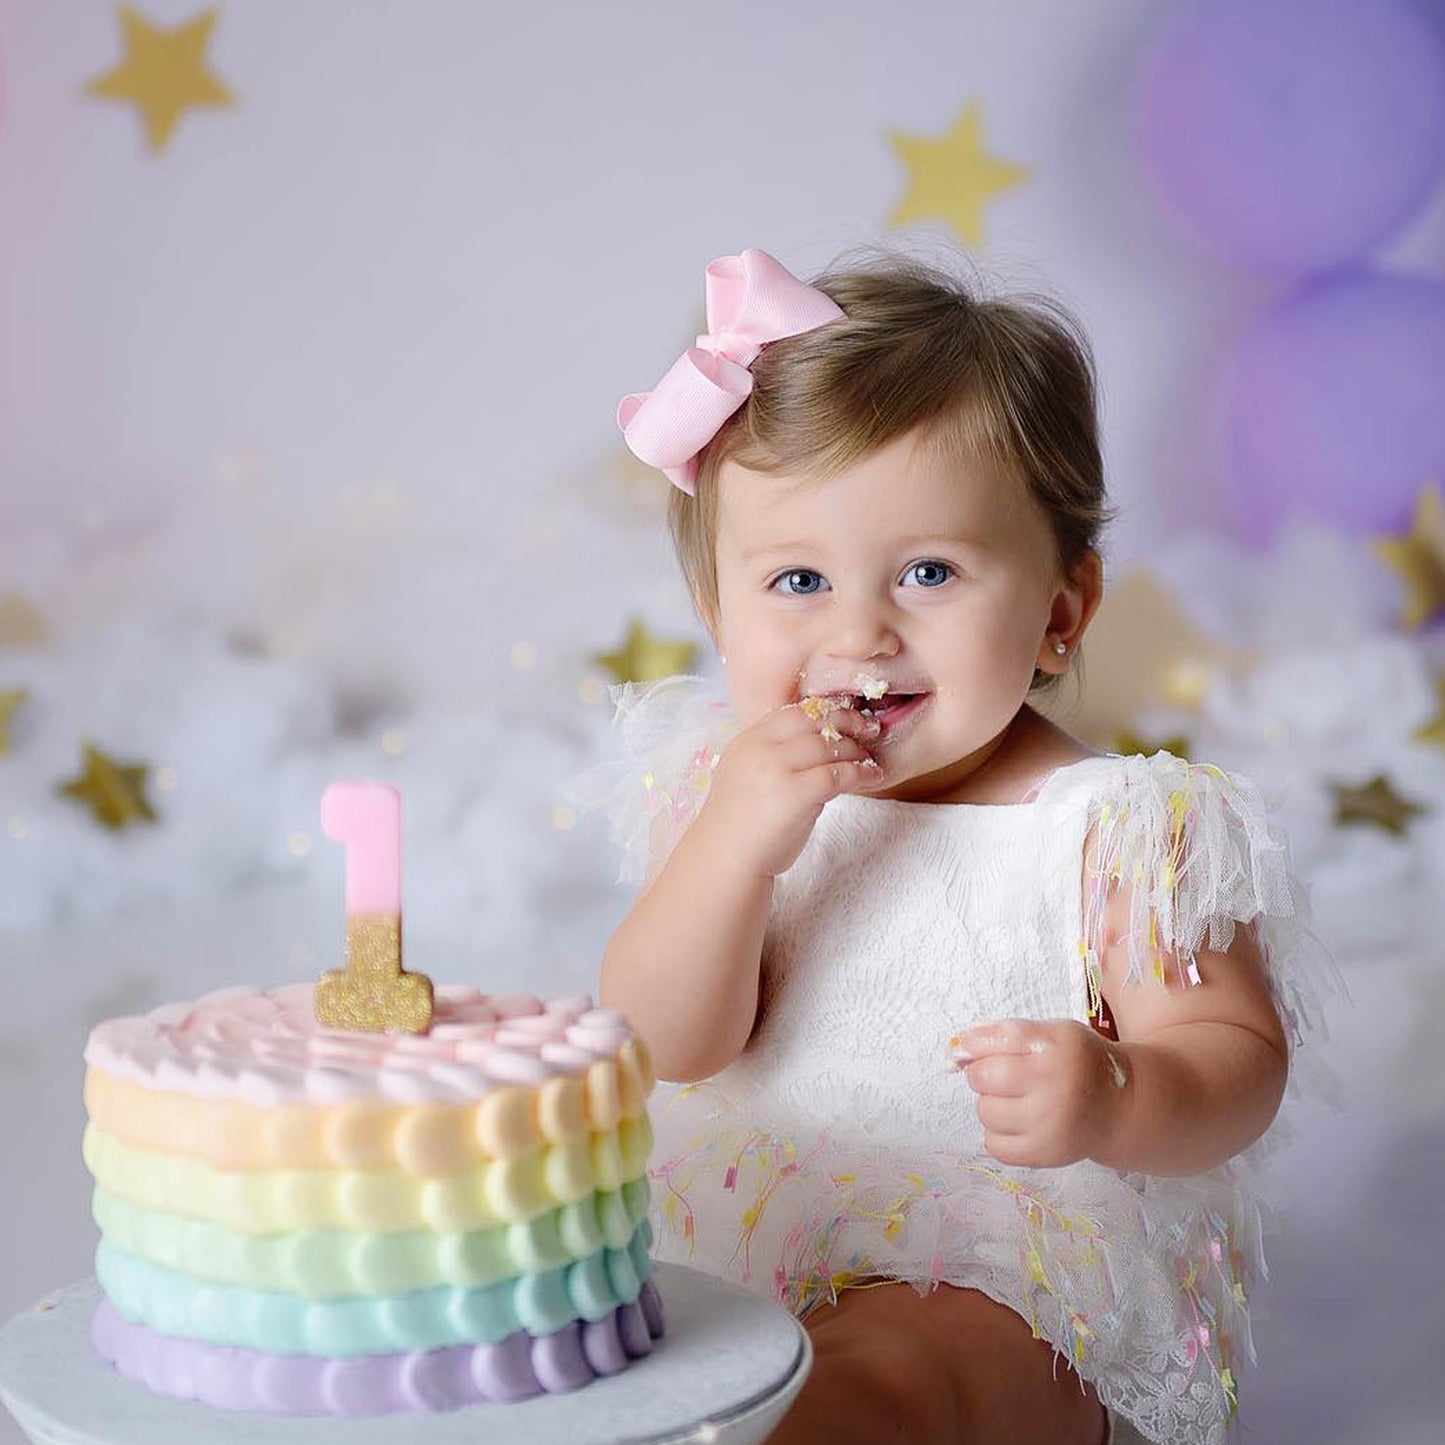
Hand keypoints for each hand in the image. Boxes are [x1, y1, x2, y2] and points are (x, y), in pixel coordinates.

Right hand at [698, 699, 886, 877]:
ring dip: (856, 750)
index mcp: (748, 740)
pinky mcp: (796, 794)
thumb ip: (775, 755)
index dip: (824, 711)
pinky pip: (838, 774)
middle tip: (868, 727)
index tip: (844, 717)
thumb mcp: (748, 774)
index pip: (793, 712)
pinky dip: (861, 773)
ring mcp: (777, 770)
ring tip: (870, 757)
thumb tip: (821, 742)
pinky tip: (872, 776)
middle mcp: (760, 749)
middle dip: (846, 721)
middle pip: (813, 722)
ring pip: (828, 746)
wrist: (726, 859)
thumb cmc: (741, 823)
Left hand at [948, 1018, 1130, 1168]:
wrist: (1121, 1108)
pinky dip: (998, 1135)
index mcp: (1056, 1045)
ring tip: (1015, 1101)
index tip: (970, 1050)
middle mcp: (1055, 1083)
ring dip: (991, 1104)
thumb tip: (955, 1050)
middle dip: (982, 1074)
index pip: (997, 1038)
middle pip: (984, 1076)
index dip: (975, 1044)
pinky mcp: (1046, 1153)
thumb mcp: (1051, 1034)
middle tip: (1001, 1077)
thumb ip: (1003, 1035)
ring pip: (986, 1111)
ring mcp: (1050, 1122)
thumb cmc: (1076, 1064)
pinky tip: (1019, 1124)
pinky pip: (994, 1145)